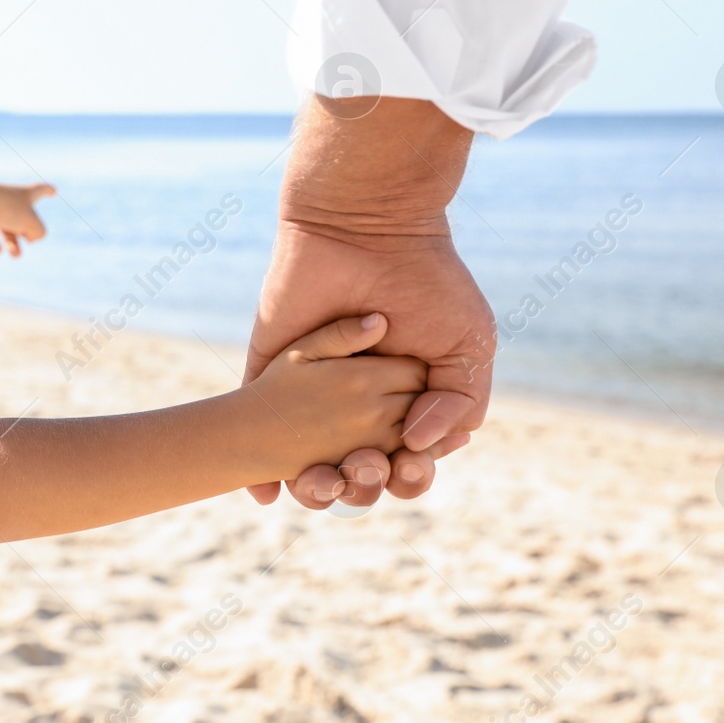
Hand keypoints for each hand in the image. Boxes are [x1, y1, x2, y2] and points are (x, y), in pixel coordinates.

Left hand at [0, 181, 55, 256]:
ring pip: (6, 227)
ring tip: (16, 256)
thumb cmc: (6, 209)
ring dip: (13, 243)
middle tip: (29, 241)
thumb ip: (38, 233)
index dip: (48, 191)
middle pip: (23, 217)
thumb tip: (28, 238)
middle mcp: (10, 199)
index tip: (54, 190)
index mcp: (26, 194)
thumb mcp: (33, 224)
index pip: (41, 190)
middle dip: (27, 232)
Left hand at [244, 96, 494, 509]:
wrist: (369, 226)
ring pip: (307, 462)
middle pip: (357, 471)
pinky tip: (263, 496)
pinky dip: (257, 472)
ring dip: (316, 487)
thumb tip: (420, 448)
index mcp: (405, 401)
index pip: (405, 463)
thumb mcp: (467, 345)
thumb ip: (460, 403)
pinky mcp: (269, 372)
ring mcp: (311, 391)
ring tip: (321, 481)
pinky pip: (256, 427)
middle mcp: (357, 404)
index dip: (408, 478)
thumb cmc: (427, 281)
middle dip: (363, 486)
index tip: (408, 469)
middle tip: (365, 470)